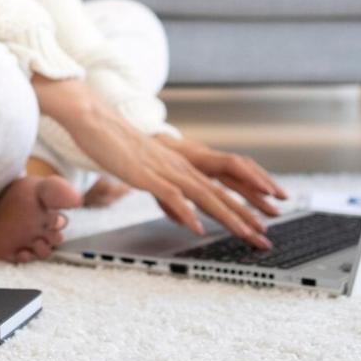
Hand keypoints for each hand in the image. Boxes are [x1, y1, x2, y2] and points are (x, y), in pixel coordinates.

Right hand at [33, 76, 274, 248]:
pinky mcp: (146, 173)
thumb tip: (183, 215)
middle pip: (220, 195)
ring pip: (204, 195)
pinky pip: (171, 195)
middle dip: (245, 218)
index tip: (260, 228)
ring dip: (228, 217)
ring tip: (246, 234)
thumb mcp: (149, 175)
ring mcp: (165, 169)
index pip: (220, 191)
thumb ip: (168, 195)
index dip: (242, 209)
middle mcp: (180, 167)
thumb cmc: (118, 148)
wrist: (95, 121)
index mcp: (182, 167)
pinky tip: (196, 227)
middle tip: (264, 239)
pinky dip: (186, 211)